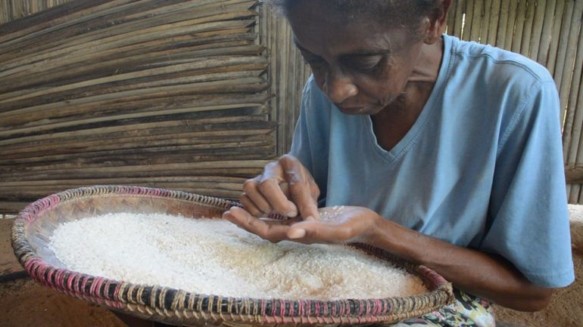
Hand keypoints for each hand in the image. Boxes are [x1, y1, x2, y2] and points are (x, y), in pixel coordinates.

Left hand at [222, 205, 380, 243]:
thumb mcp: (336, 229)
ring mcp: (300, 226)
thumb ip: (314, 231)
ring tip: (240, 203)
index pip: (267, 231)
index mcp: (300, 236)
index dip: (248, 224)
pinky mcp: (305, 218)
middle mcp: (296, 232)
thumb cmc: (354, 227)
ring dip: (255, 214)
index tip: (230, 213)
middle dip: (246, 220)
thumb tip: (290, 232)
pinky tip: (263, 200)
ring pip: (272, 221)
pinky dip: (270, 208)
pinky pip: (282, 215)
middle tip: (227, 211)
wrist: (366, 224)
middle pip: (265, 228)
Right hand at [240, 155, 319, 218]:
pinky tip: (266, 213)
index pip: (294, 181)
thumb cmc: (302, 189)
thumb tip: (311, 220)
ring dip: (264, 207)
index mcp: (289, 163)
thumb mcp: (311, 193)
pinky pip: (244, 199)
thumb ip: (309, 204)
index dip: (301, 202)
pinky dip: (254, 210)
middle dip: (278, 204)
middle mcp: (270, 167)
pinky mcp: (248, 189)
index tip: (304, 216)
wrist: (291, 188)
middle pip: (266, 184)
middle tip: (290, 214)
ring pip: (250, 189)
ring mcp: (257, 176)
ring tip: (277, 213)